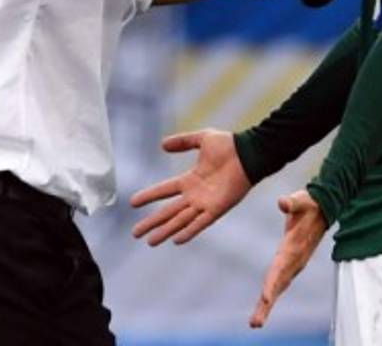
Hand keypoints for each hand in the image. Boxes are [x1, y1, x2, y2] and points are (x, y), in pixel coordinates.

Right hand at [130, 129, 251, 245]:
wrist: (249, 152)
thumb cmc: (229, 145)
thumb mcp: (202, 139)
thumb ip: (183, 141)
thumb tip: (162, 144)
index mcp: (191, 180)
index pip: (165, 190)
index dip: (149, 196)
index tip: (132, 203)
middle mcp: (195, 195)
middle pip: (168, 212)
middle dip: (152, 222)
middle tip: (136, 233)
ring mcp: (205, 203)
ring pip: (180, 220)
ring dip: (165, 231)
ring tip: (150, 242)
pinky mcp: (217, 208)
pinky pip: (200, 223)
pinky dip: (188, 231)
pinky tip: (176, 240)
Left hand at [250, 189, 327, 327]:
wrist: (324, 208)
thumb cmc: (309, 203)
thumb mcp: (300, 199)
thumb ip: (291, 202)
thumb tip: (283, 202)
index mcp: (293, 248)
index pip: (281, 269)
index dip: (273, 284)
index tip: (265, 299)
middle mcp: (294, 260)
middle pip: (278, 285)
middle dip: (267, 305)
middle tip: (255, 324)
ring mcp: (294, 264)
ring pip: (279, 287)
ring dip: (267, 305)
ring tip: (256, 322)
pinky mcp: (292, 263)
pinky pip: (280, 282)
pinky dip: (271, 294)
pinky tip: (264, 305)